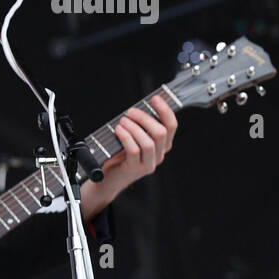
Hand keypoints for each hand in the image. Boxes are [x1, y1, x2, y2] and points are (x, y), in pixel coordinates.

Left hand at [80, 94, 177, 217]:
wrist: (107, 180)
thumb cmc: (119, 156)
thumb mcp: (132, 139)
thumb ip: (139, 127)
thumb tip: (137, 109)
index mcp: (161, 146)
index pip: (171, 126)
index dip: (165, 111)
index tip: (155, 99)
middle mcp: (158, 155)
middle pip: (161, 133)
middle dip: (145, 118)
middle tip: (130, 112)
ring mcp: (148, 164)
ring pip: (149, 142)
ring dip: (134, 128)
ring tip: (122, 121)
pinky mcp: (134, 169)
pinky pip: (134, 151)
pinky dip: (126, 137)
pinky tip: (118, 130)